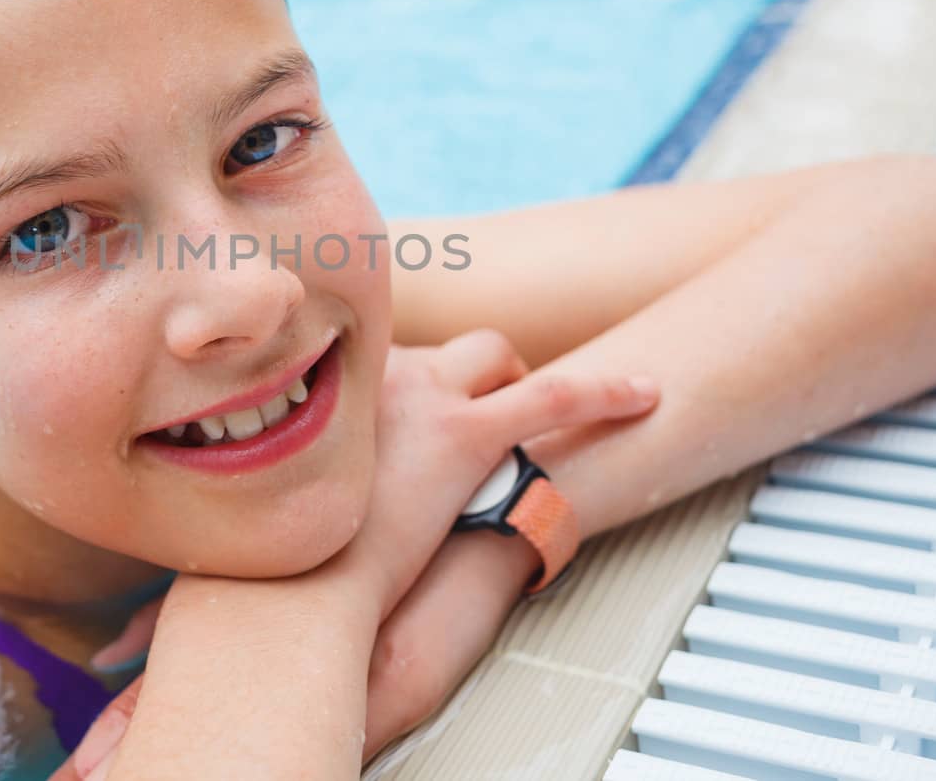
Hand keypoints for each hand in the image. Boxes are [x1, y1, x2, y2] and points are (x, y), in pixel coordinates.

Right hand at [322, 330, 656, 619]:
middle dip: (475, 373)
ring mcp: (422, 395)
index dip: (426, 382)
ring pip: (494, 354)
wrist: (295, 590)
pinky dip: (603, 392)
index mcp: (332, 384)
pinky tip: (643, 395)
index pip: (393, 352)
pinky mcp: (464, 433)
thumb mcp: (292, 489)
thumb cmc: (292, 561)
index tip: (429, 410)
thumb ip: (315, 463)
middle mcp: (376, 372)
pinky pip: (553, 395)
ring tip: (530, 419)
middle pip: (446, 346)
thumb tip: (314, 479)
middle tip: (484, 421)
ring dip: (516, 380)